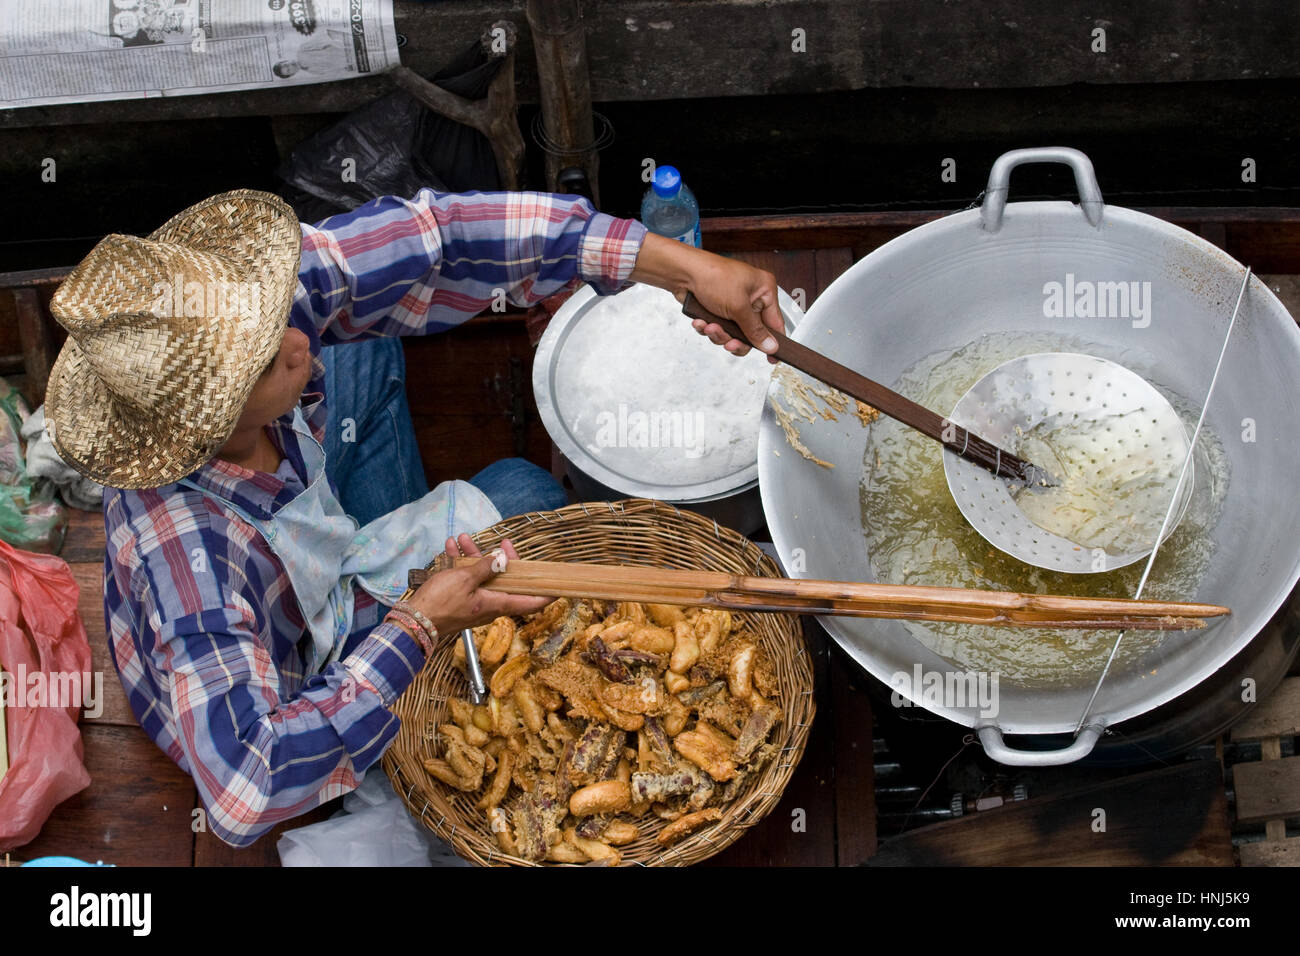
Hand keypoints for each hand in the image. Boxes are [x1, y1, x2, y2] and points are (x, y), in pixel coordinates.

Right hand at [405, 533, 549, 635]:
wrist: (413, 622)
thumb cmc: (441, 602)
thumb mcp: (464, 580)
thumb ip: (484, 568)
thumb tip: (503, 560)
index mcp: (497, 603)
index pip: (530, 602)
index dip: (546, 595)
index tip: (559, 587)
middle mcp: (489, 604)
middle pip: (505, 581)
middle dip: (504, 560)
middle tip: (503, 543)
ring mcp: (473, 602)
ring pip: (480, 575)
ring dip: (474, 556)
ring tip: (465, 537)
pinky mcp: (458, 600)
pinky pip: (464, 579)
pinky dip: (459, 563)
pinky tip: (451, 547)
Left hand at [629, 233, 782, 362]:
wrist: (682, 272)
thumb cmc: (713, 277)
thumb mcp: (738, 307)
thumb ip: (755, 330)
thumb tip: (771, 346)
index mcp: (764, 290)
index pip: (776, 322)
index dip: (773, 342)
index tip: (772, 359)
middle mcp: (752, 297)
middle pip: (752, 333)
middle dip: (736, 339)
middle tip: (728, 342)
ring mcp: (735, 304)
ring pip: (734, 334)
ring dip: (719, 334)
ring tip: (709, 327)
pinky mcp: (719, 310)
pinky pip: (719, 329)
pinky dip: (708, 328)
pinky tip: (700, 321)